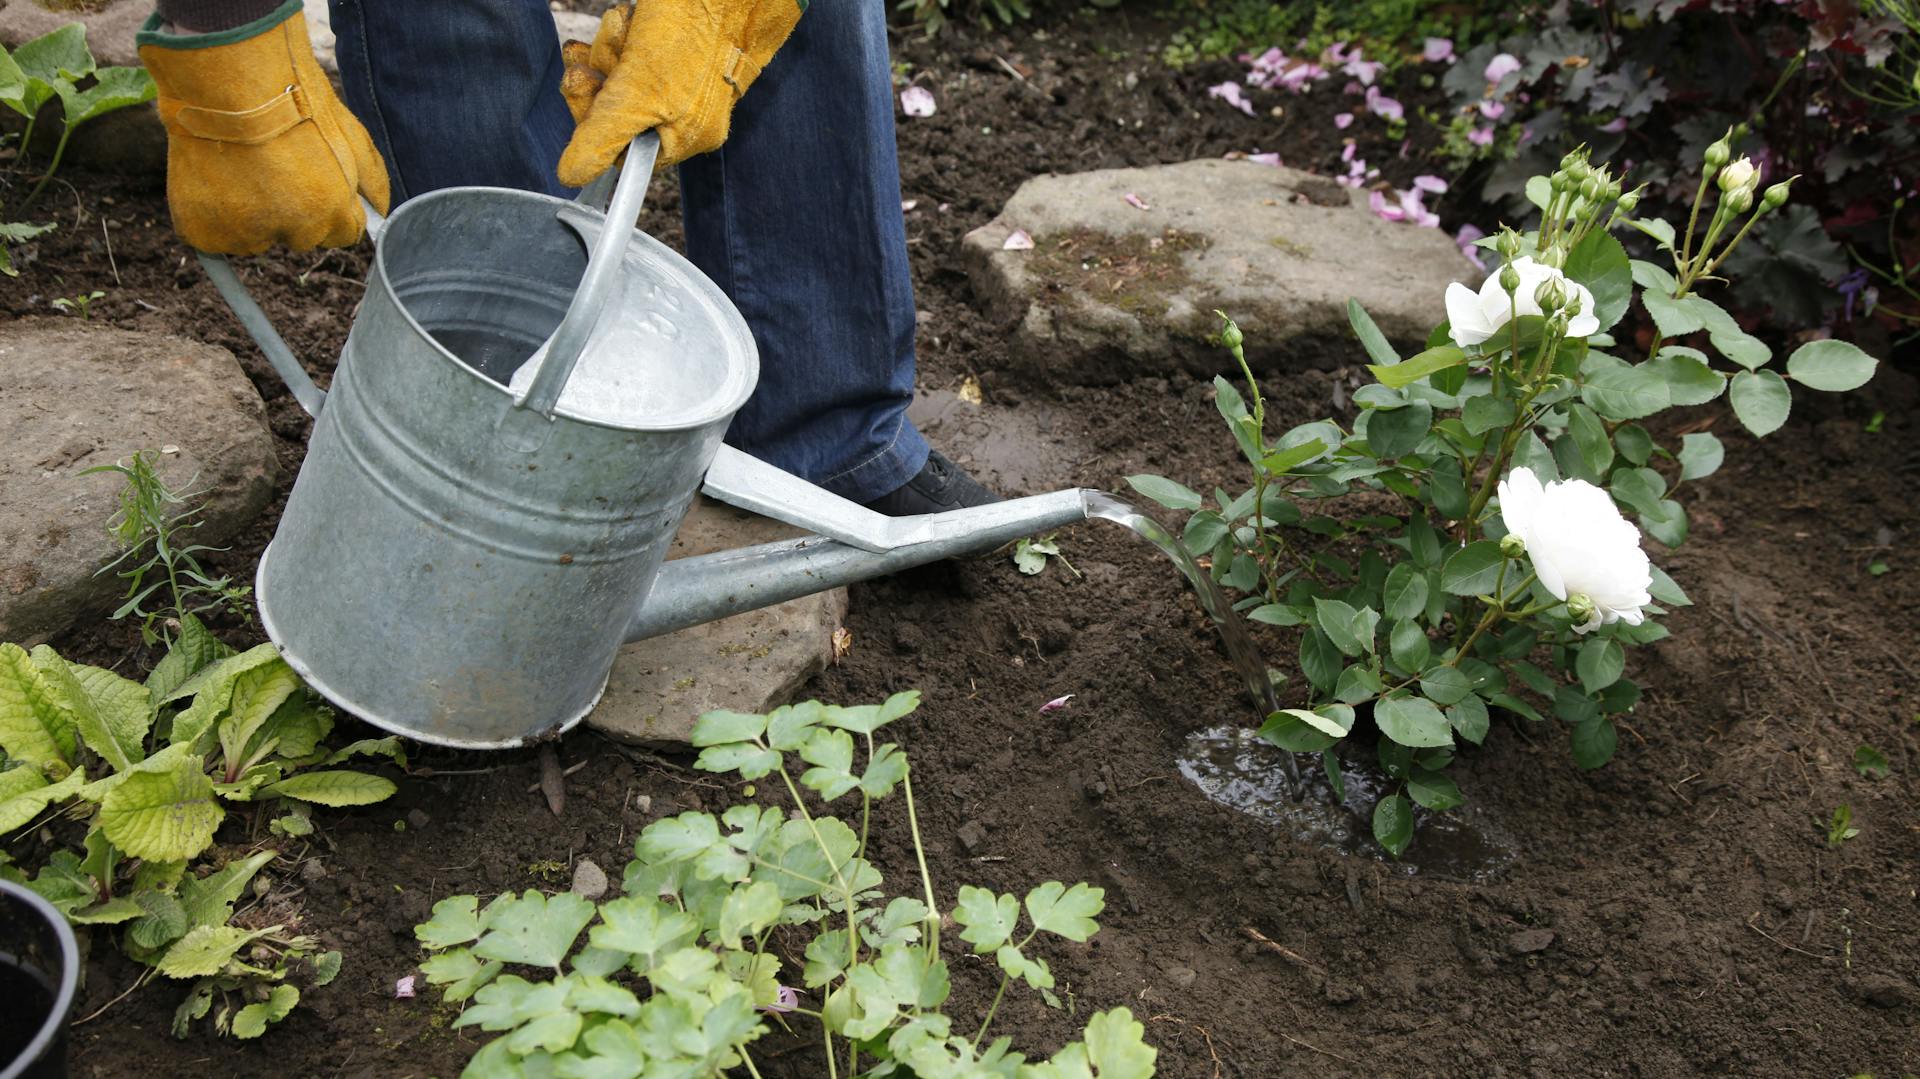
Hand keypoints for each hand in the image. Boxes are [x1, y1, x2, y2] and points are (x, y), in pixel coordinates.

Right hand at [138, 6, 389, 254]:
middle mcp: (295, 231)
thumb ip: (372, 180)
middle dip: (291, 210)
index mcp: (332, 210)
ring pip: (256, 237)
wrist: (225, 79)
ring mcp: (247, 234)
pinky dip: (210, 218)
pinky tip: (211, 179)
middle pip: (301, 236)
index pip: (344, 234)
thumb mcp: (350, 133)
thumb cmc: (290, 97)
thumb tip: (381, 212)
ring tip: (236, 166)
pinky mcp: (204, 232)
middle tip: (268, 164)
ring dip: (248, 215)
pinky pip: (214, 239)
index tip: (309, 180)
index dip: (328, 205)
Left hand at [557, 0, 802, 186]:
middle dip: (600, 76)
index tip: (586, 86)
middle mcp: (679, 113)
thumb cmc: (694, 37)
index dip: (592, 120)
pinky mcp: (665, 49)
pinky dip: (620, 30)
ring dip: (608, 47)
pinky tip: (631, 20)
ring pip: (615, 74)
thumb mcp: (640, 94)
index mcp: (682, 137)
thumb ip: (603, 137)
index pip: (618, 150)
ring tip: (627, 29)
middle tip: (602, 56)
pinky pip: (626, 48)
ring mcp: (672, 79)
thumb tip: (572, 175)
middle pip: (613, 110)